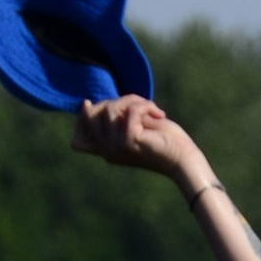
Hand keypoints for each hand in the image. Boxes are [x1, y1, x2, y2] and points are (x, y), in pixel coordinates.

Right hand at [71, 93, 211, 192]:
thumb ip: (115, 116)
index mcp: (107, 152)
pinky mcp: (129, 141)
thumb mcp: (134, 125)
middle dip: (118, 100)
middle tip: (142, 106)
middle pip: (94, 113)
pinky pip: (129, 110)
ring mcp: (116, 148)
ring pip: (111, 108)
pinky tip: (158, 114)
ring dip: (134, 101)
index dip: (81, 120)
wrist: (184, 159)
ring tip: (152, 110)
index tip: (93, 105)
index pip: (76, 142)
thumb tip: (87, 104)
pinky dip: (145, 105)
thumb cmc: (164, 141)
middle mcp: (108, 152)